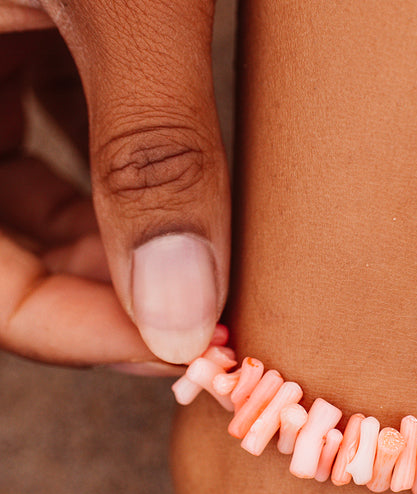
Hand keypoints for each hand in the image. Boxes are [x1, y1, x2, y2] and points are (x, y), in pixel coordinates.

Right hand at [0, 0, 229, 366]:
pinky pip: (49, 129)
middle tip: (206, 315)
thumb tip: (182, 310)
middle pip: (10, 248)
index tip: (185, 347)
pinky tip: (178, 182)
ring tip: (204, 257)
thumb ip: (152, 151)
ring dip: (115, 240)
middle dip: (107, 293)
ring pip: (27, 196)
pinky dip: (113, 171)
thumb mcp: (127, 6)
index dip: (79, 334)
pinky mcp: (19, 28)